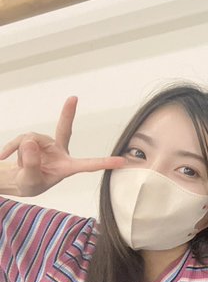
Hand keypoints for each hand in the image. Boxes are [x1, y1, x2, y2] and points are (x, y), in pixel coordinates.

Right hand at [0, 97, 125, 196]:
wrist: (16, 181)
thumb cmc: (30, 184)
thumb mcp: (30, 180)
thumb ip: (30, 164)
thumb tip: (29, 141)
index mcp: (67, 168)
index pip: (88, 164)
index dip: (104, 162)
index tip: (122, 161)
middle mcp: (60, 153)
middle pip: (63, 130)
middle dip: (67, 113)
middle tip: (73, 98)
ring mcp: (48, 145)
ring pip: (32, 138)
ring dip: (20, 150)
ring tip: (18, 164)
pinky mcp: (36, 141)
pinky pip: (22, 139)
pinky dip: (11, 147)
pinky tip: (4, 156)